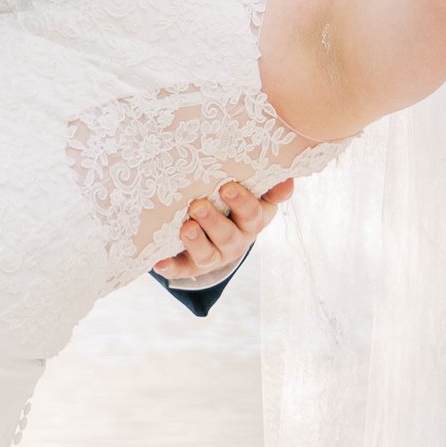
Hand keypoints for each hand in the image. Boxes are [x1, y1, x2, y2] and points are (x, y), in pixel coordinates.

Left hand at [151, 174, 291, 287]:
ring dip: (196, 242)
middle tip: (198, 206)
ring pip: (208, 254)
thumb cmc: (234, 200)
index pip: (254, 214)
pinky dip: (171, 267)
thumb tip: (287, 177)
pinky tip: (159, 264)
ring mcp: (214, 255)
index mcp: (253, 220)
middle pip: (229, 236)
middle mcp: (236, 241)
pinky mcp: (192, 265)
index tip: (227, 187)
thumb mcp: (253, 190)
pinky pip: (182, 268)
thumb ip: (268, 184)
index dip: (242, 202)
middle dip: (214, 222)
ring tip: (186, 227)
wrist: (215, 229)